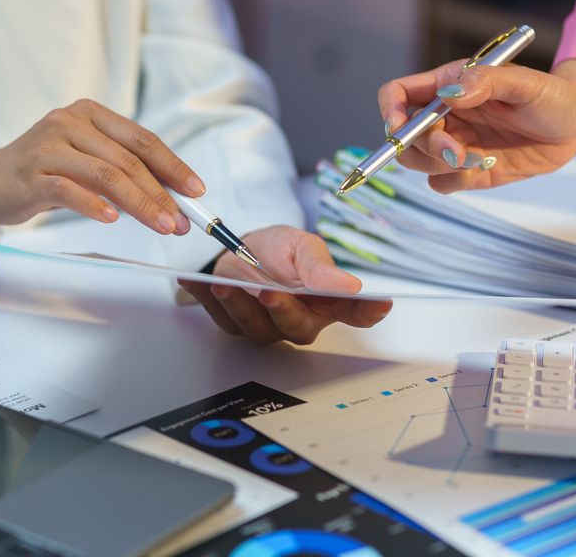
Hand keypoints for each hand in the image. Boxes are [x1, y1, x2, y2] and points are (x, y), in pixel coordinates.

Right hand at [0, 98, 203, 238]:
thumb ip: (121, 170)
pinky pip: (69, 189)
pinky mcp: (31, 173)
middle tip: (181, 222)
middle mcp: (69, 122)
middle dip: (160, 193)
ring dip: (139, 204)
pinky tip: (112, 220)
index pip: (142, 139)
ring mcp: (48, 146)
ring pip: (105, 175)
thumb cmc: (44, 173)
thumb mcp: (85, 161)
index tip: (196, 191)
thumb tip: (172, 197)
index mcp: (90, 114)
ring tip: (160, 225)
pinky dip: (94, 205)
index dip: (173, 166)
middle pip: (127, 160)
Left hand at [181, 225, 391, 345]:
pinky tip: (194, 282)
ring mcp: (266, 326)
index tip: (380, 304)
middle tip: (271, 293)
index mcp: (326, 302)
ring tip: (226, 285)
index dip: (367, 312)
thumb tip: (351, 286)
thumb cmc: (280, 251)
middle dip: (283, 311)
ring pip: (257, 328)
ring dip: (240, 308)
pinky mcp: (235, 323)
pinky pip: (221, 317)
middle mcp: (299, 319)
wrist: (244, 248)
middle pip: (297, 328)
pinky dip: (206, 299)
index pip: (354, 313)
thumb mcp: (302, 247)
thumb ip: (320, 269)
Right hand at [377, 59, 575, 192]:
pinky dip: (456, 182)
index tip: (399, 128)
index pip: (398, 94)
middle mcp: (444, 115)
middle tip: (458, 152)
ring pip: (419, 162)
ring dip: (441, 165)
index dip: (390, 110)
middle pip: (406, 135)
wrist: (574, 126)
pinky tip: (485, 168)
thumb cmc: (552, 95)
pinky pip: (441, 183)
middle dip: (426, 146)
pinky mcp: (467, 170)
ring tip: (478, 159)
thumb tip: (449, 95)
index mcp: (448, 85)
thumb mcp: (525, 83)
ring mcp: (454, 144)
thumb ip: (486, 82)